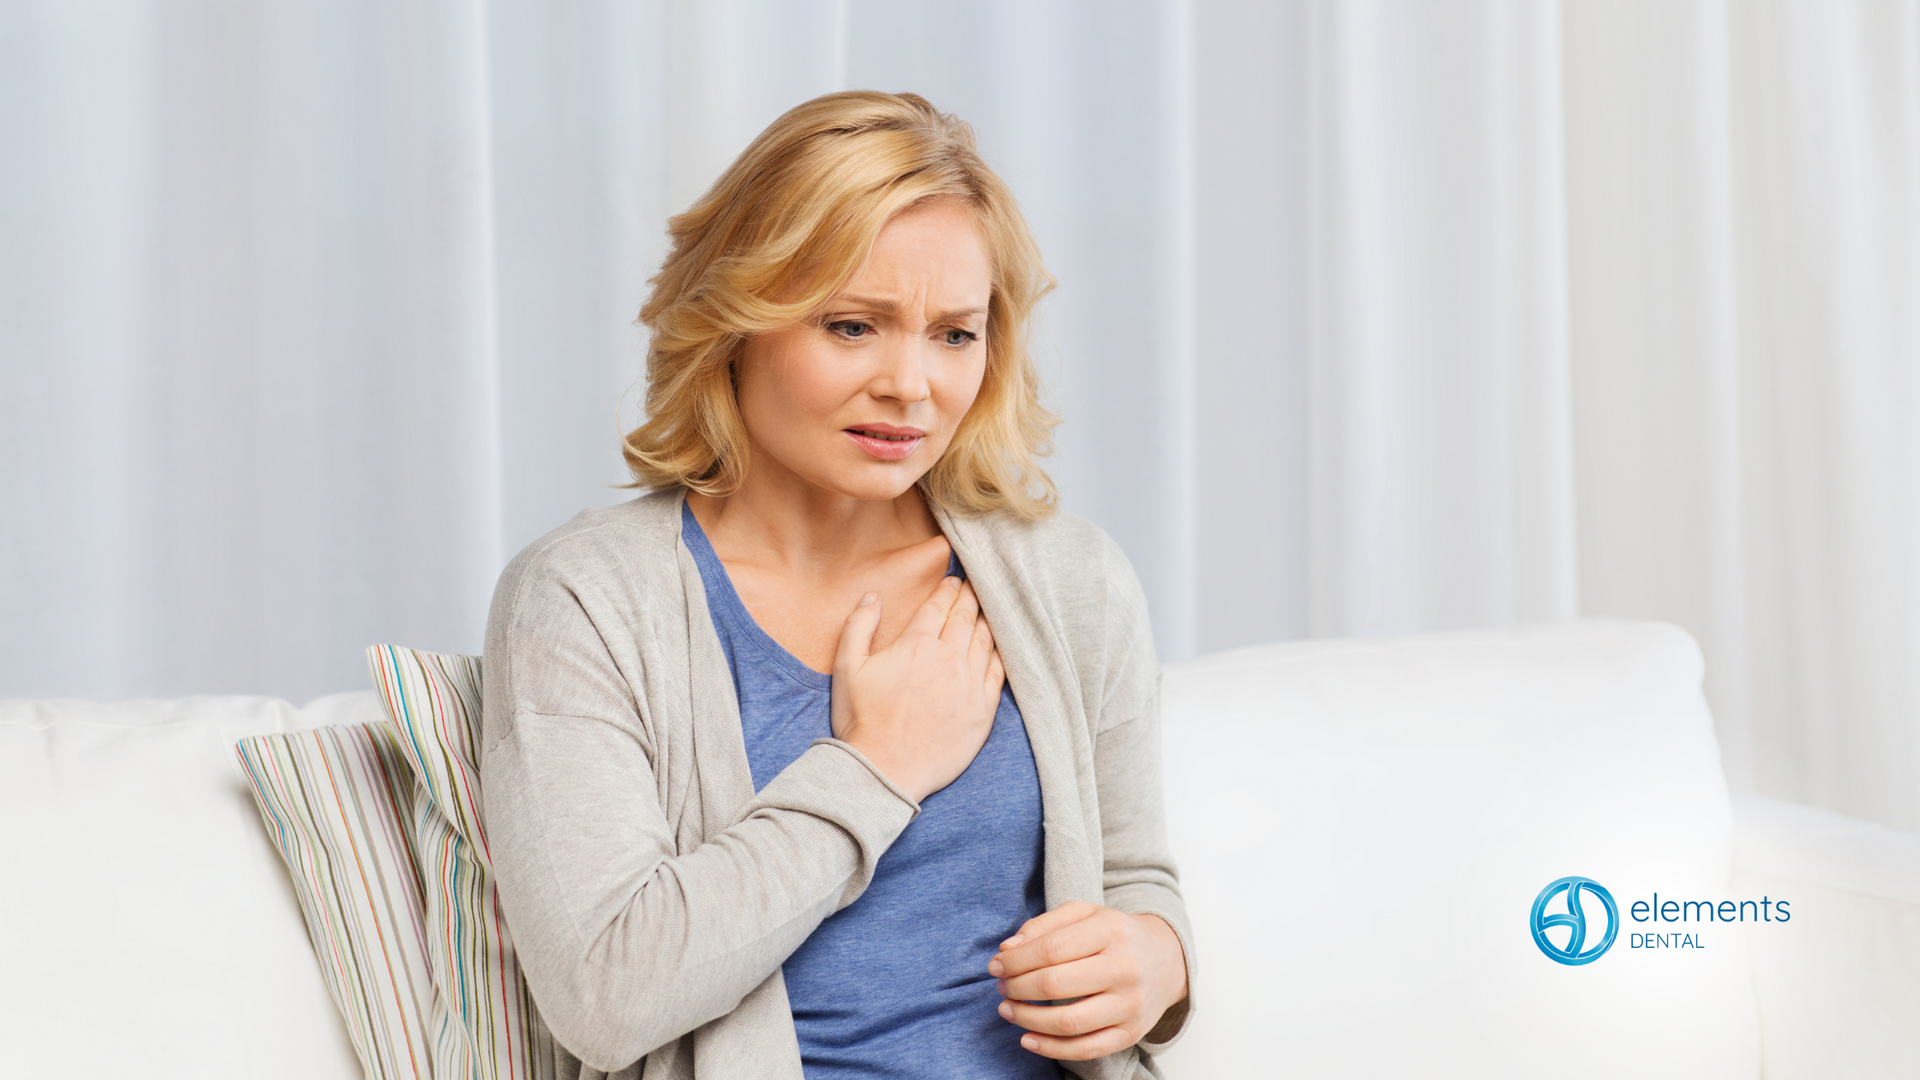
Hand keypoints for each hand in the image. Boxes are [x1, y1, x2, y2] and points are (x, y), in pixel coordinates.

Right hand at [831, 576, 1004, 802]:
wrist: (884, 770)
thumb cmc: (862, 721)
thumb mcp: (847, 668)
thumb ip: (859, 626)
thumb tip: (872, 597)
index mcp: (916, 644)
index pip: (938, 606)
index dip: (947, 590)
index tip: (953, 581)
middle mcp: (948, 658)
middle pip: (966, 617)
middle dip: (970, 598)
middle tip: (976, 586)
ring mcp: (969, 684)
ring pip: (986, 640)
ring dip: (987, 620)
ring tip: (989, 609)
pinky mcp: (983, 709)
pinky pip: (999, 672)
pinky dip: (1000, 653)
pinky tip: (1000, 646)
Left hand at [987, 902, 1189, 1060]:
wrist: (1166, 958)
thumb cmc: (1115, 934)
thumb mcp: (1084, 914)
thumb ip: (1043, 925)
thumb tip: (1007, 950)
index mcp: (1110, 931)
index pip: (1050, 949)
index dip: (1016, 960)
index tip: (997, 965)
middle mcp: (1124, 968)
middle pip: (1055, 984)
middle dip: (1017, 987)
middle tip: (1002, 986)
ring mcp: (1130, 1004)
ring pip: (1068, 1022)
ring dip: (1027, 1019)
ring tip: (1008, 1009)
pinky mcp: (1131, 1033)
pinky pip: (1086, 1049)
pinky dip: (1051, 1049)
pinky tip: (1028, 1039)